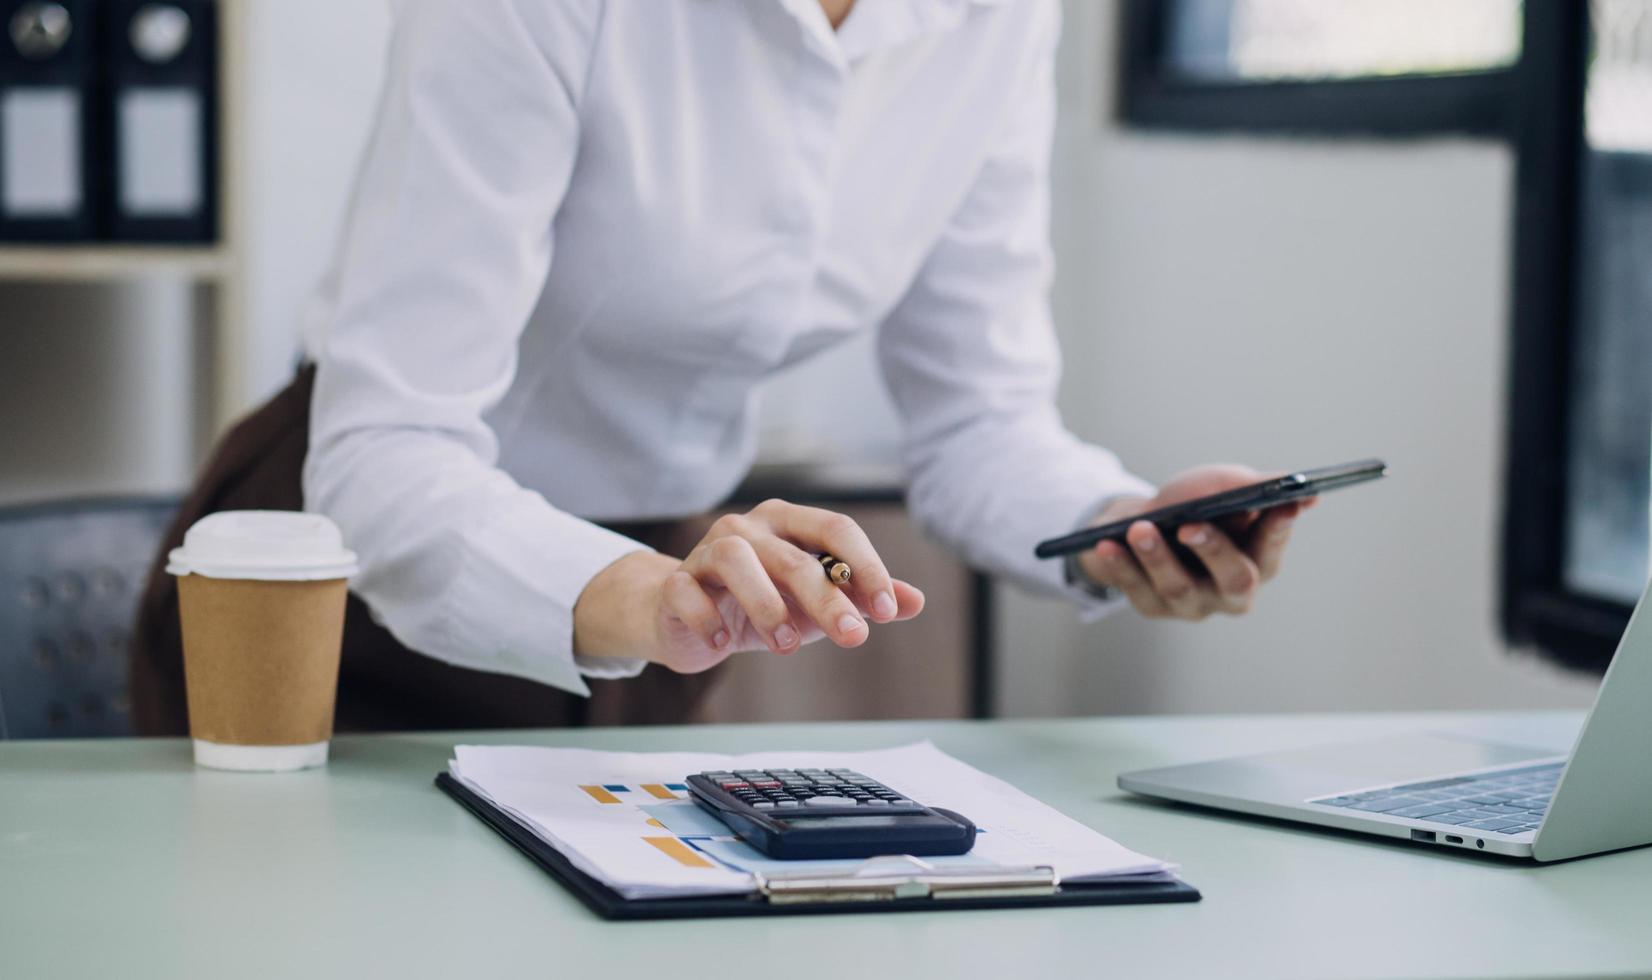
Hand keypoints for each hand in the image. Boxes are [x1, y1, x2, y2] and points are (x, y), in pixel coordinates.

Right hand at [572, 499, 925, 672]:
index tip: (885, 610)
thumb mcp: (816, 603)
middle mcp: (749, 528)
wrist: (686, 617)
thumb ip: (861, 598)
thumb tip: (914, 602)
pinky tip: (723, 644)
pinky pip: (686, 591)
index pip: (836, 529)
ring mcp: (707, 551)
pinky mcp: (675, 582)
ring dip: (766, 605)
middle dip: (827, 599)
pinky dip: (707, 617)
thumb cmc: (761, 604)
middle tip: (853, 638)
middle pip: (793, 554)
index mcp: (790, 523)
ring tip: (786, 646)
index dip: (866, 566)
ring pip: (736, 559)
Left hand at [1076, 464, 1314, 620]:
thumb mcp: (1219, 487)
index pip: (1273, 551)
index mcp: (1257, 561)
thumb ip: (1256, 488)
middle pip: (1235, 581)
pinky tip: (1107, 545)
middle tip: (1190, 525)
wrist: (1135, 521)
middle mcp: (1230, 592)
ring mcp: (1192, 604)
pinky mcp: (1153, 607)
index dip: (1277, 532)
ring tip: (1139, 529)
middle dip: (1215, 550)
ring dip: (1157, 555)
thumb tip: (1304, 494)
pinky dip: (1121, 566)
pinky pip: (1137, 590)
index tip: (1280, 506)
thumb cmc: (1188, 504)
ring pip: (1180, 587)